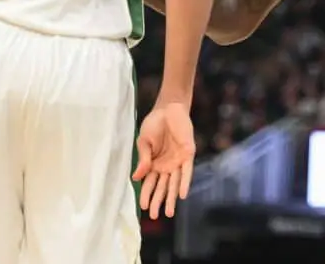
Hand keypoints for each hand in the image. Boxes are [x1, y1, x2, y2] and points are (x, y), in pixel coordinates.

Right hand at [131, 102, 194, 219]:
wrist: (169, 108)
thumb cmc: (154, 124)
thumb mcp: (144, 142)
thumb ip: (143, 159)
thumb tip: (136, 177)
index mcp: (153, 163)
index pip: (149, 183)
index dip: (147, 194)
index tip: (144, 207)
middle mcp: (166, 165)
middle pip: (162, 187)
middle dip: (158, 201)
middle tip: (156, 217)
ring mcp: (177, 161)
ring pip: (174, 183)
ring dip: (171, 197)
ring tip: (168, 213)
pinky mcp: (188, 154)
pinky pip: (186, 171)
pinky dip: (184, 182)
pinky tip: (181, 194)